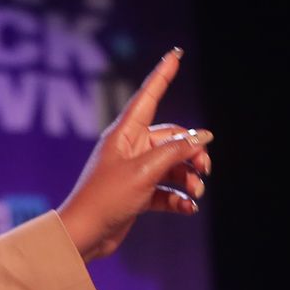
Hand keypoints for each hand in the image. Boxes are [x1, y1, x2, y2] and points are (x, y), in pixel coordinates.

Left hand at [57, 48, 213, 261]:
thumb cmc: (106, 198)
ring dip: (189, 178)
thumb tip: (201, 136)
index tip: (176, 54)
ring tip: (196, 192)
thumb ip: (176, 151)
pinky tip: (188, 207)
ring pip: (172, 165)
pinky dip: (178, 198)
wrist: (84, 235)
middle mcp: (129, 149)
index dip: (163, 75)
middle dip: (192, 151)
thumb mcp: (145, 171)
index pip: (148, 96)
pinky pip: (165, 189)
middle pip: (171, 138)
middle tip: (205, 169)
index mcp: (124, 134)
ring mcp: (133, 171)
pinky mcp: (136, 194)